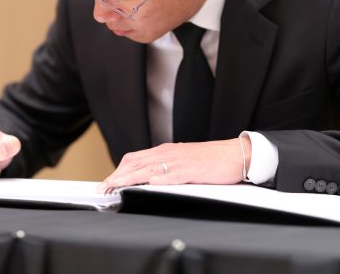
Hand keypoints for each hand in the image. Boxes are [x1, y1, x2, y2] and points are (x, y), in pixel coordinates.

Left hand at [99, 137, 249, 192]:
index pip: (134, 158)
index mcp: (165, 151)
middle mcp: (169, 154)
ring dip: (131, 178)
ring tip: (117, 187)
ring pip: (150, 168)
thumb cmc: (210, 159)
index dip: (118, 170)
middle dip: (118, 176)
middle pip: (137, 163)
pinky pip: (174, 174)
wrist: (235, 153)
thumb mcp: (182, 160)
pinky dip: (160, 179)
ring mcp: (180, 161)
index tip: (107, 181)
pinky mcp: (193, 170)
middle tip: (104, 188)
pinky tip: (150, 183)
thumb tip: (147, 178)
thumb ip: (165, 167)